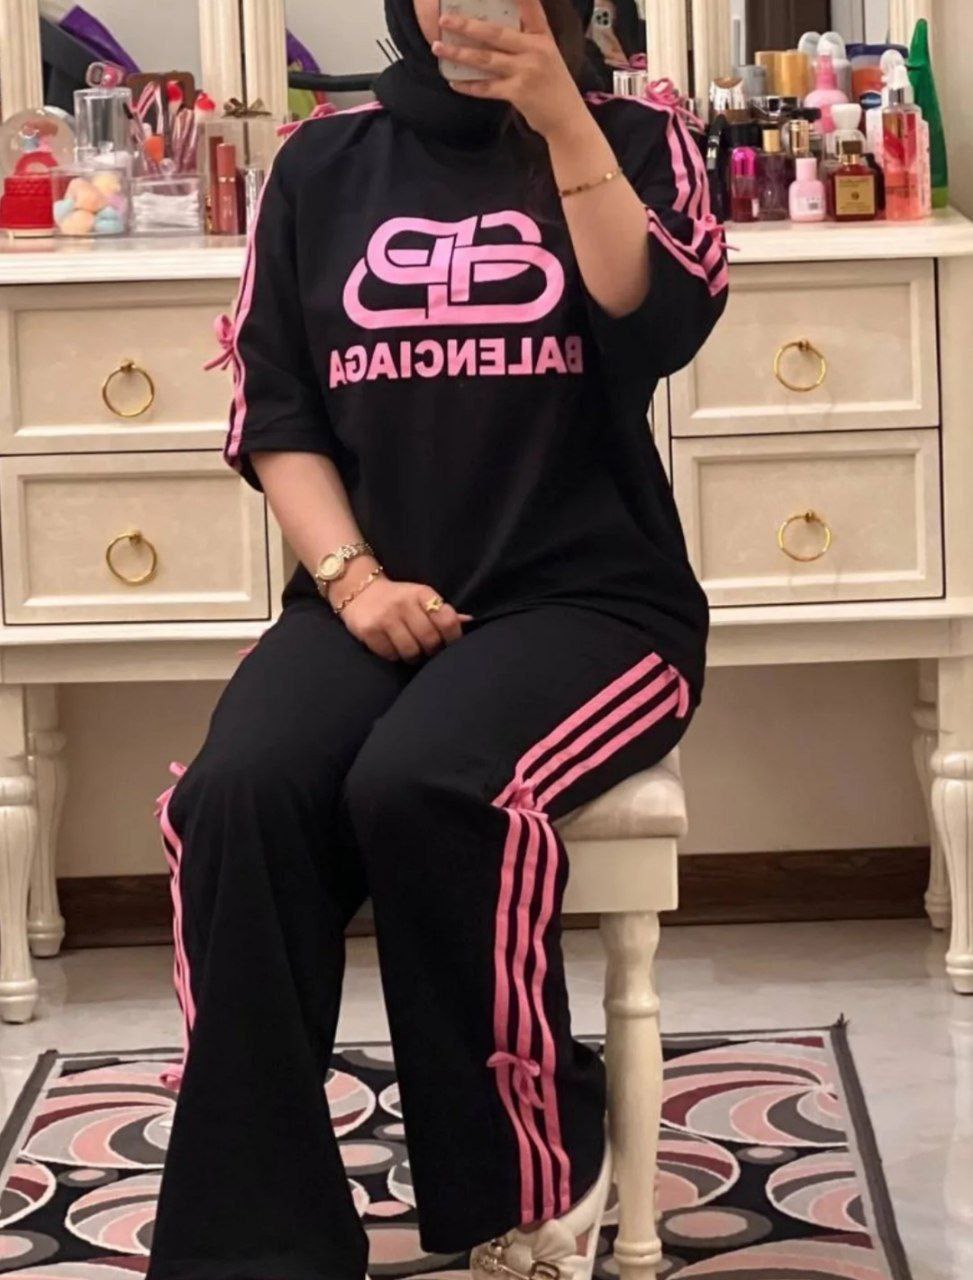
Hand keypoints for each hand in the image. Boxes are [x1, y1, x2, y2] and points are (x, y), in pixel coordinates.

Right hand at [337, 570, 472, 662]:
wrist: (358, 589)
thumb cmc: (398, 598)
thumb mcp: (421, 597)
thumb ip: (443, 611)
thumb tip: (470, 622)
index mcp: (422, 593)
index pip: (448, 620)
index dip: (454, 638)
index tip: (450, 643)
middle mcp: (404, 603)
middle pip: (430, 640)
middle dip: (432, 650)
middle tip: (428, 649)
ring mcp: (385, 617)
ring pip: (411, 651)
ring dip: (414, 655)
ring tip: (410, 648)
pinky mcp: (369, 630)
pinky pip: (391, 655)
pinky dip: (395, 655)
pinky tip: (393, 646)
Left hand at [434, 0, 588, 140]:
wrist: (567, 119)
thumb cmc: (554, 86)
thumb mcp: (547, 55)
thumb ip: (526, 41)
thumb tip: (494, 32)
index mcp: (543, 36)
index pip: (529, 7)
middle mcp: (535, 50)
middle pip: (495, 33)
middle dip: (467, 25)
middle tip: (444, 20)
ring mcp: (526, 71)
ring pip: (485, 59)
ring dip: (459, 53)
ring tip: (438, 47)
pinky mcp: (518, 93)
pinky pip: (486, 88)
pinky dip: (468, 85)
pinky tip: (453, 82)